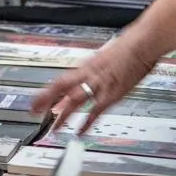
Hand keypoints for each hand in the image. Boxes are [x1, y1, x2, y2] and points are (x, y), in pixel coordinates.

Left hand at [36, 37, 158, 131]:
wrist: (142, 43)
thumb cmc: (129, 47)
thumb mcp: (107, 57)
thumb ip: (97, 68)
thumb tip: (91, 74)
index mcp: (87, 66)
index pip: (60, 80)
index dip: (47, 91)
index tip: (36, 100)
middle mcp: (88, 74)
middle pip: (60, 87)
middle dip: (45, 100)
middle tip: (33, 111)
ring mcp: (99, 84)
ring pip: (74, 100)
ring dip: (63, 115)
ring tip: (54, 129)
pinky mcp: (112, 93)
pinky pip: (96, 111)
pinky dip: (87, 123)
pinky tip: (80, 133)